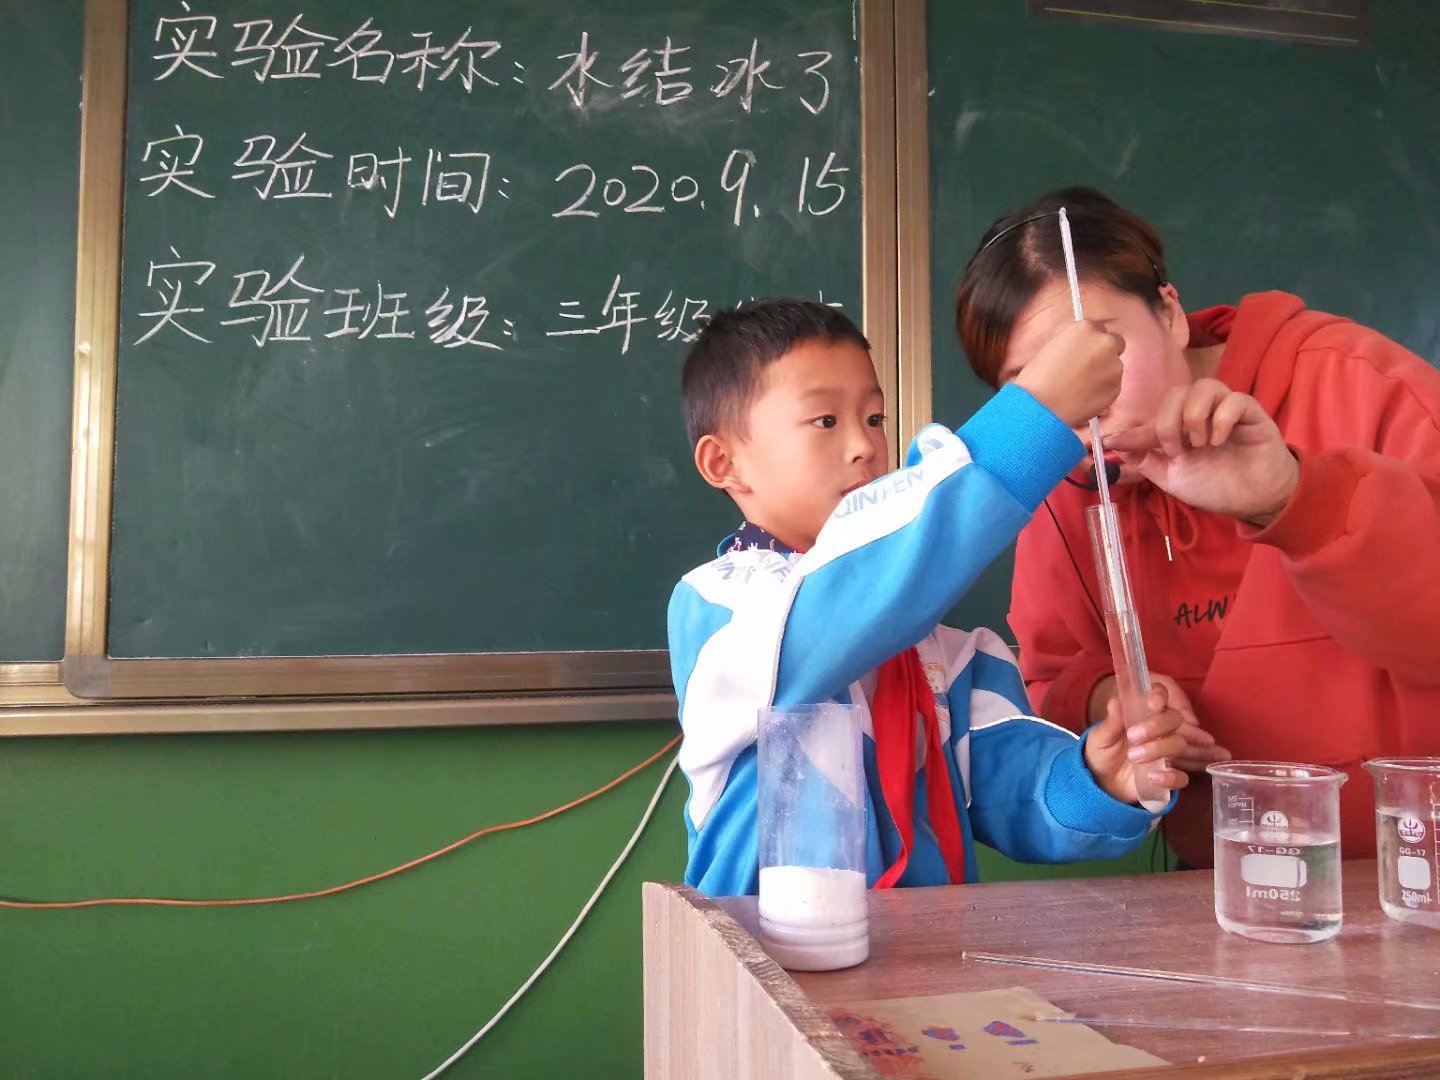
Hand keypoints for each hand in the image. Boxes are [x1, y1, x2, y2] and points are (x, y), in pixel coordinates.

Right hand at [1014, 319, 1124, 428]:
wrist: (1041, 405)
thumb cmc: (1038, 378)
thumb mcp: (1052, 347)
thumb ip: (1073, 343)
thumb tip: (1081, 347)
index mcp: (1086, 328)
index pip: (1098, 329)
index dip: (1091, 342)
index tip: (1085, 352)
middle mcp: (1105, 342)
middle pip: (1115, 343)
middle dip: (1106, 353)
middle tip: (1089, 367)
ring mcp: (1114, 365)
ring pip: (1114, 367)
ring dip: (1103, 373)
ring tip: (1080, 387)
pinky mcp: (1116, 387)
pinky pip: (1112, 387)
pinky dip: (1102, 391)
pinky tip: (1084, 397)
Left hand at [1088, 672, 1230, 772]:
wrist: (1102, 780)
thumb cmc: (1103, 752)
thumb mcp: (1100, 737)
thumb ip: (1111, 722)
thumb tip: (1115, 702)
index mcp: (1143, 714)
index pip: (1160, 696)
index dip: (1160, 696)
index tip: (1152, 704)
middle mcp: (1159, 731)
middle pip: (1174, 719)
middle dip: (1157, 725)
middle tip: (1132, 737)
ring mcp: (1166, 753)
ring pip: (1178, 744)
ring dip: (1159, 748)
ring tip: (1133, 756)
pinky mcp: (1168, 775)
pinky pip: (1182, 777)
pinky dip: (1170, 777)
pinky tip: (1152, 777)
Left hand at [1102, 379, 1298, 525]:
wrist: (1254, 499)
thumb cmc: (1214, 486)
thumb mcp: (1172, 478)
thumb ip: (1145, 460)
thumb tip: (1114, 445)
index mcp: (1179, 427)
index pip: (1153, 417)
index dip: (1133, 431)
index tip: (1111, 443)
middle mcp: (1200, 413)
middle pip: (1176, 394)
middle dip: (1168, 423)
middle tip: (1176, 450)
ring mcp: (1225, 410)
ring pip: (1204, 387)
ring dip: (1194, 416)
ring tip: (1200, 444)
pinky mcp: (1250, 412)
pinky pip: (1234, 399)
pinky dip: (1222, 419)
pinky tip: (1220, 440)